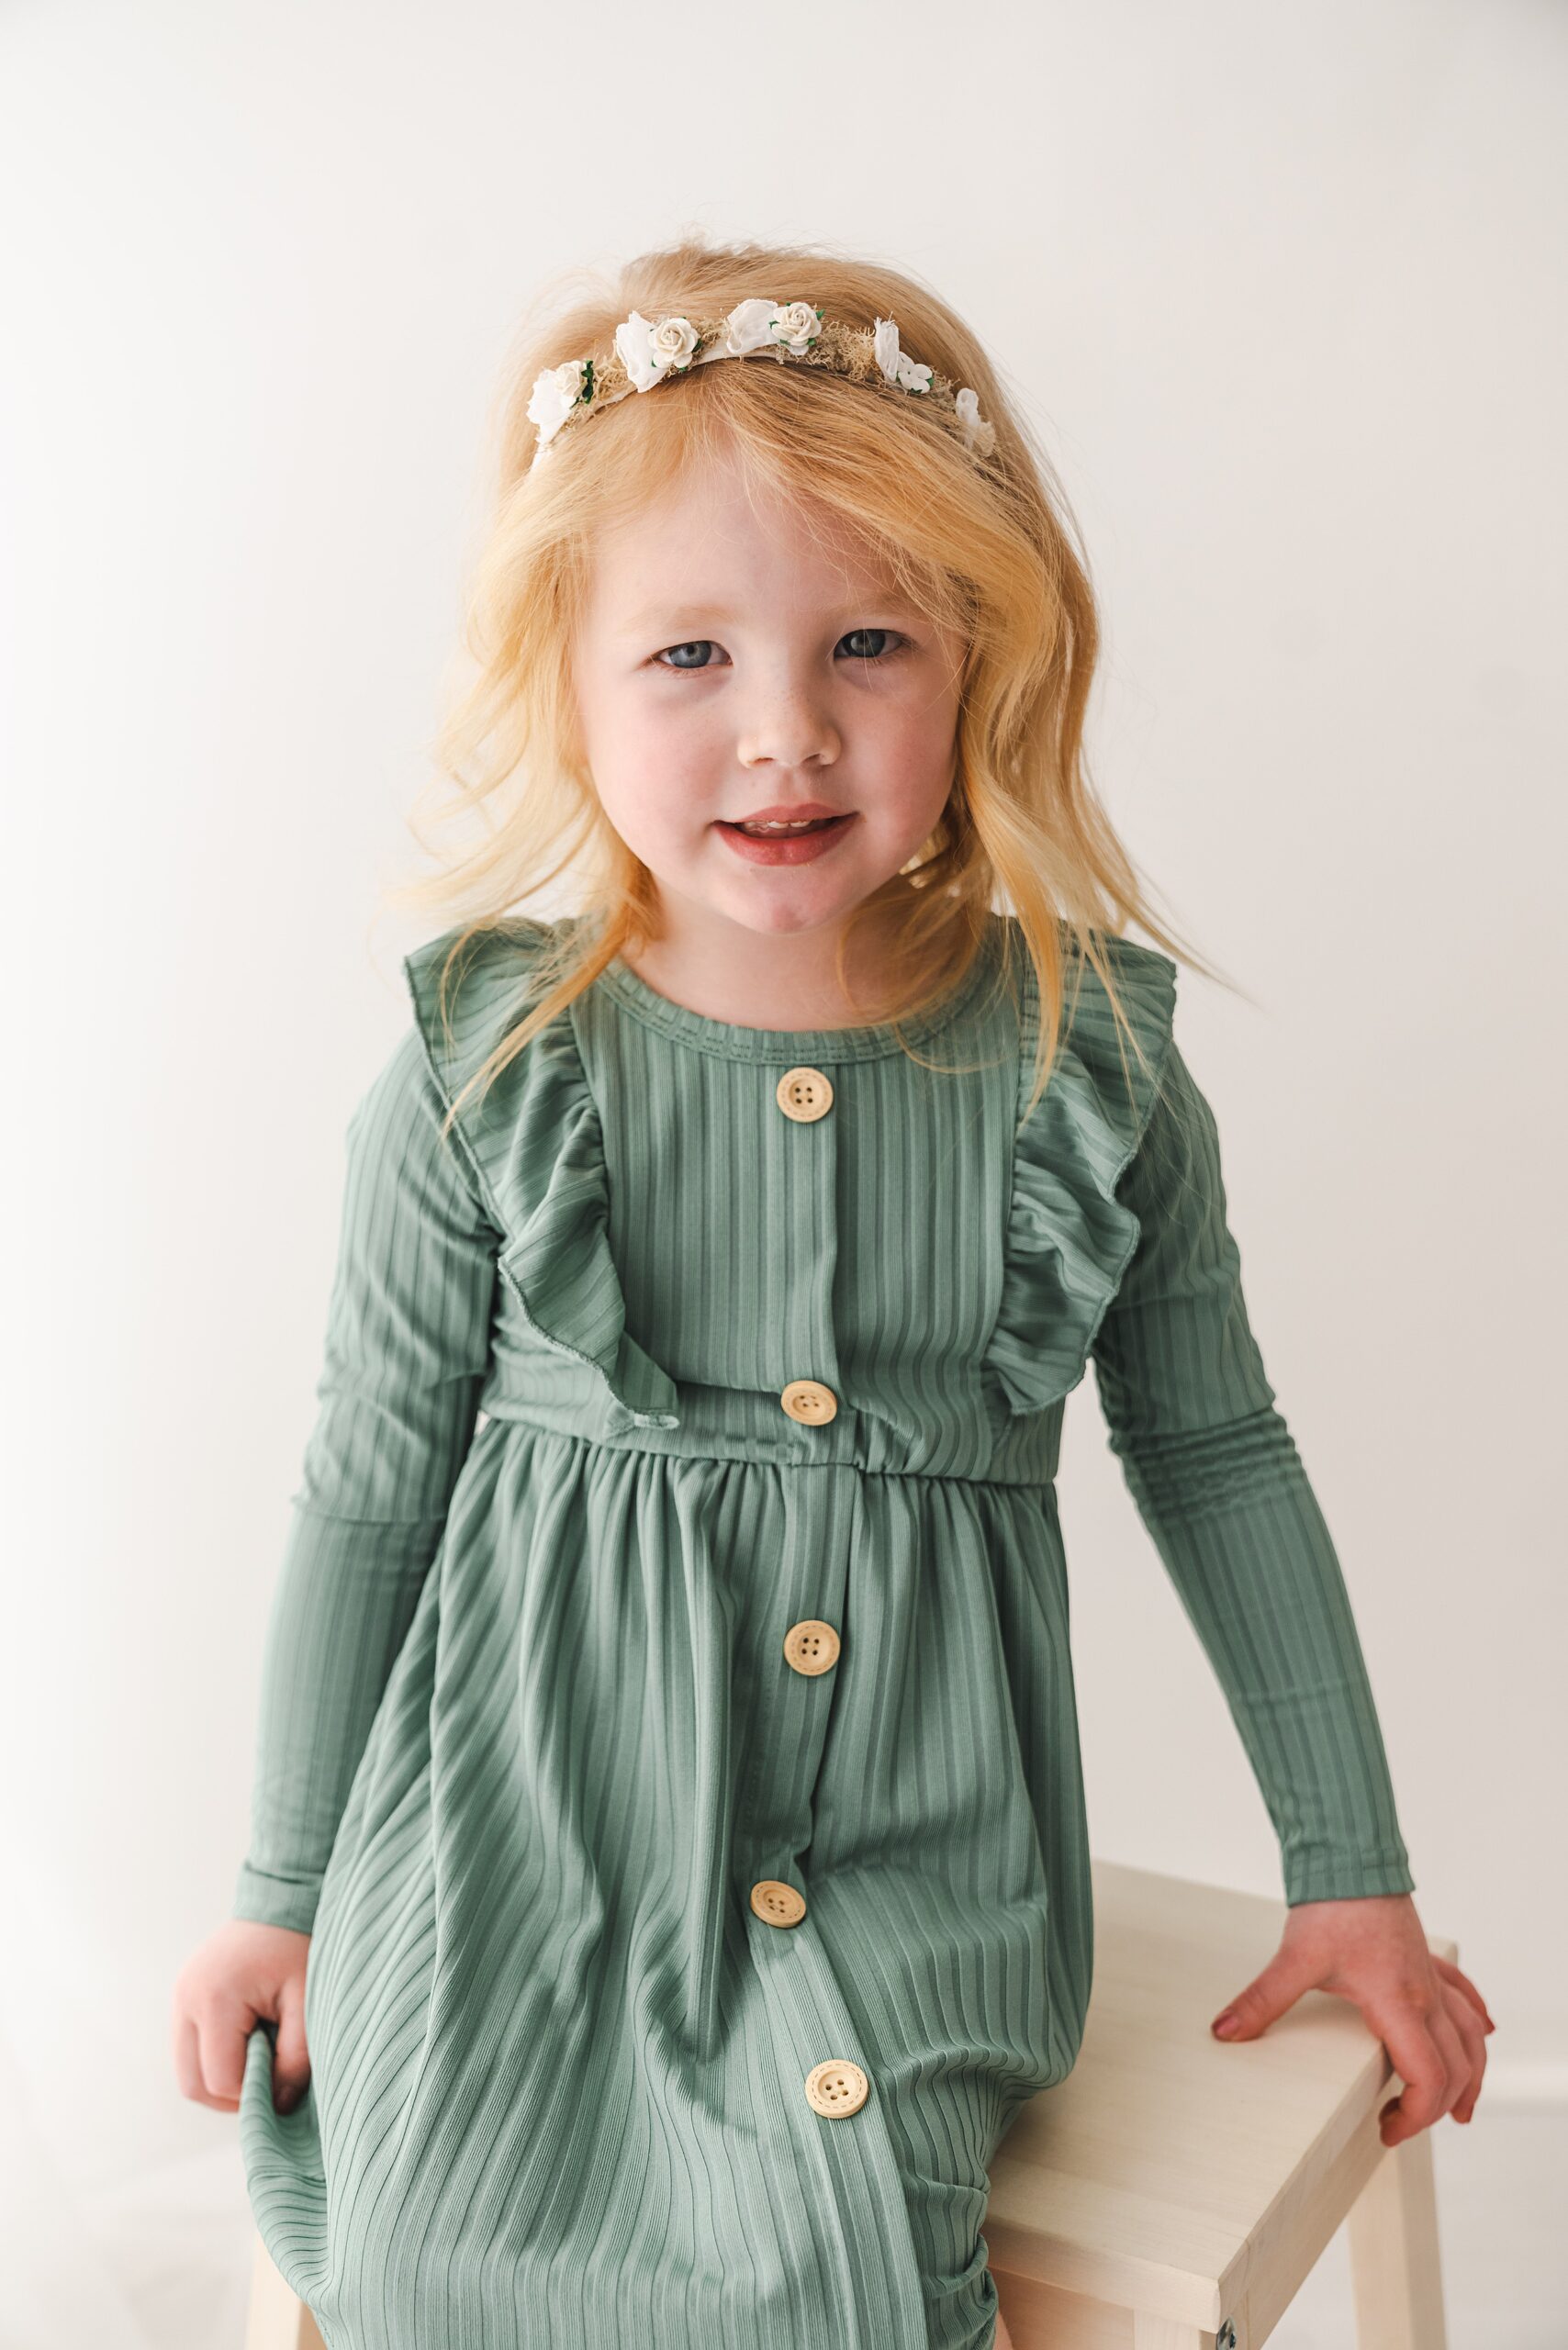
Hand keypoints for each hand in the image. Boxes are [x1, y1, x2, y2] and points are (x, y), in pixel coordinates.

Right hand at [171, 1917, 312, 2117]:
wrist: (282, 1898)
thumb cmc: (299, 1945)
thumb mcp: (308, 2002)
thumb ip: (295, 2058)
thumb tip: (279, 2107)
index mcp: (215, 1998)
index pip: (221, 2080)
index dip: (255, 2093)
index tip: (285, 2081)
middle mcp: (186, 1999)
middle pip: (193, 2085)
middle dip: (232, 2096)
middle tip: (272, 2081)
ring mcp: (179, 1997)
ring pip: (187, 2072)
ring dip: (221, 2079)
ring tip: (262, 2057)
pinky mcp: (182, 1996)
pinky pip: (189, 2049)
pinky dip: (214, 2059)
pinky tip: (249, 2042)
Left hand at [1208, 1892, 1494, 2144]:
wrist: (1352, 1859)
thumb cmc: (1332, 1906)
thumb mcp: (1295, 1958)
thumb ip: (1262, 2001)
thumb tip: (1226, 2031)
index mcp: (1397, 2004)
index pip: (1427, 2077)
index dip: (1416, 2116)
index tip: (1386, 2128)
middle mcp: (1424, 1995)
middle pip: (1458, 2066)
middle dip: (1439, 2106)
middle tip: (1403, 2122)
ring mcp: (1430, 1976)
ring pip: (1472, 2035)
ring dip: (1472, 2074)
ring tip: (1462, 2107)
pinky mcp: (1426, 1957)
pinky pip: (1464, 1995)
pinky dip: (1476, 2019)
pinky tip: (1484, 2031)